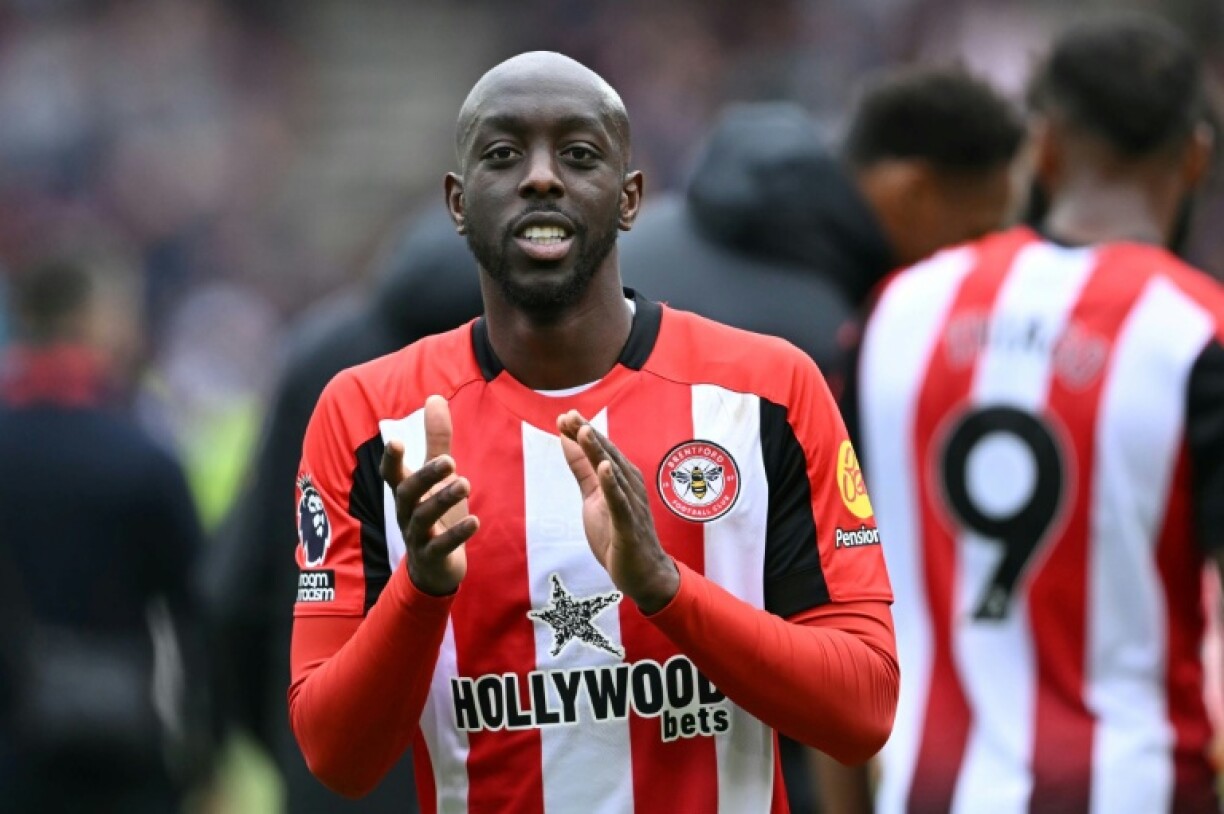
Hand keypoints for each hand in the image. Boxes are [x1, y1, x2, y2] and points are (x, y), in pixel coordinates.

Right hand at [380, 395, 478, 595]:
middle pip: (408, 493)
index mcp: (406, 492)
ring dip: (444, 500)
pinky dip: (457, 534)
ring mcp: (418, 536)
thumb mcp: (438, 477)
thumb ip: (437, 440)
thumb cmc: (436, 514)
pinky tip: (475, 521)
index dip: (391, 459)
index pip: (391, 473)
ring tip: (466, 483)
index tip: (395, 440)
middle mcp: (407, 512)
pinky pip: (441, 545)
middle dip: (426, 476)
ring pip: (424, 518)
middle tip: (450, 461)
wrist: (434, 568)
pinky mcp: (433, 557)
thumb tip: (435, 397)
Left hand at [557, 410, 678, 612]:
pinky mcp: (629, 527)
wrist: (643, 575)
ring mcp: (631, 506)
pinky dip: (613, 485)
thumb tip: (567, 440)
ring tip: (584, 431)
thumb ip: (582, 470)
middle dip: (588, 435)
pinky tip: (604, 469)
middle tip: (570, 416)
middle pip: (607, 457)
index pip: (600, 451)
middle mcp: (629, 487)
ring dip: (599, 453)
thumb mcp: (593, 498)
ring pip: (614, 475)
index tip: (564, 416)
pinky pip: (620, 504)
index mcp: (621, 479)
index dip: (582, 433)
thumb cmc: (619, 534)